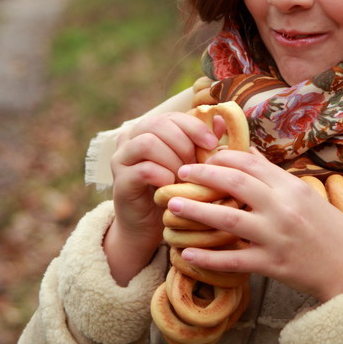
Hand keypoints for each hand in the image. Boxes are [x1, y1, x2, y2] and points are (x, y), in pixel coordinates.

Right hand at [104, 111, 223, 284]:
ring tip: (182, 178)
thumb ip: (203, 143)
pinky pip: (145, 169)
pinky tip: (171, 187)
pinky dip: (164, 177)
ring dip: (173, 161)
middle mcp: (129, 138)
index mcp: (147, 129)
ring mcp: (121, 159)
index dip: (194, 127)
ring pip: (148, 143)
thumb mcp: (191, 164)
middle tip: (195, 166)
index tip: (212, 144)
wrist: (149, 227)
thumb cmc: (174, 191)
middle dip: (184, 145)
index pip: (172, 116)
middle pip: (159, 124)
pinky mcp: (121, 180)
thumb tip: (221, 119)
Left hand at [169, 149, 342, 301]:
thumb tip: (247, 156)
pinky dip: (208, 258)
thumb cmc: (331, 232)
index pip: (251, 164)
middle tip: (179, 174)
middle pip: (235, 184)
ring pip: (229, 220)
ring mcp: (277, 237)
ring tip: (173, 207)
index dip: (222, 158)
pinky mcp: (273, 265)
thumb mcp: (308, 197)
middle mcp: (284, 208)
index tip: (201, 159)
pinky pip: (234, 260)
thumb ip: (276, 179)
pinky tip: (186, 254)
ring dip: (197, 212)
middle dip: (203, 176)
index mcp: (293, 188)